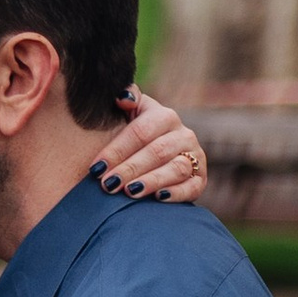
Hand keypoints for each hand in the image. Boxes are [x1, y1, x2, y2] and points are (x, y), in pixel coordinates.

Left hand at [97, 87, 207, 202]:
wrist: (157, 156)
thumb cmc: (135, 136)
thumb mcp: (130, 114)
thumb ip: (127, 100)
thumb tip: (123, 98)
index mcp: (164, 116)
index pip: (140, 132)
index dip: (117, 150)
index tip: (97, 167)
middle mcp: (183, 135)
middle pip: (157, 152)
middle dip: (130, 169)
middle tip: (108, 185)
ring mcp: (195, 157)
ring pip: (176, 168)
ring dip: (152, 181)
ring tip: (130, 192)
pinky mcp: (200, 179)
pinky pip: (192, 187)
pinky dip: (177, 193)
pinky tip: (159, 198)